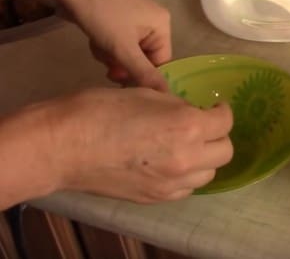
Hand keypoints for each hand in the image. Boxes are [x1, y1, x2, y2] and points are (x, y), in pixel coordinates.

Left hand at [0, 0, 171, 89]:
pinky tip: (94, 40)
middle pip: (144, 58)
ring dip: (112, 56)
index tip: (121, 82)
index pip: (161, 62)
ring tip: (98, 47)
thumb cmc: (102, 15)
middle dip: (123, 63)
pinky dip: (106, 46)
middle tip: (107, 66)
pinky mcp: (117, 18)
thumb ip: (144, 74)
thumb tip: (166, 96)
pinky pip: (118, 42)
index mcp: (163, 25)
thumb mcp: (123, 48)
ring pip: (128, 52)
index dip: (142, 74)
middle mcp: (153, 21)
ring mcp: (134, 18)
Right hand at [45, 87, 233, 202]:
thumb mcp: (146, 93)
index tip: (214, 107)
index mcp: (188, 126)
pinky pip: (186, 189)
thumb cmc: (99, 110)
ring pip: (208, 174)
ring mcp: (171, 183)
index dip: (222, 111)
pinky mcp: (155, 198)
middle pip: (225, 152)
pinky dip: (185, 176)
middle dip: (218, 136)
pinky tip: (170, 164)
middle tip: (202, 126)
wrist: (61, 147)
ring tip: (186, 146)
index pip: (225, 122)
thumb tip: (190, 112)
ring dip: (204, 158)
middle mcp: (187, 158)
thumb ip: (177, 106)